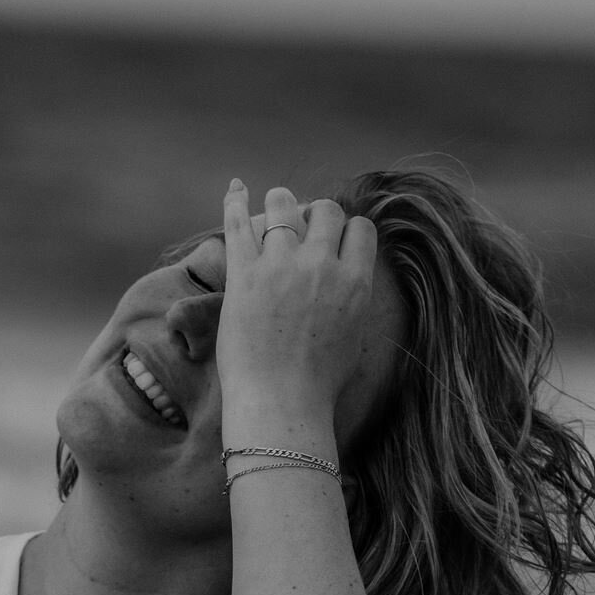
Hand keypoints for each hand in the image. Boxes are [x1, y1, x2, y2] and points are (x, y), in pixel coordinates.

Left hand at [217, 181, 377, 424]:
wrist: (282, 405)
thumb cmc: (319, 385)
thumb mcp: (355, 339)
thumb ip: (355, 301)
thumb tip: (351, 282)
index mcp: (355, 282)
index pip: (360, 228)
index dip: (347, 231)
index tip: (335, 242)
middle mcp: (321, 265)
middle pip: (326, 210)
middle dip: (316, 216)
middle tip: (304, 231)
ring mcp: (281, 266)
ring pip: (283, 205)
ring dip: (280, 204)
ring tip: (273, 212)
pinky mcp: (244, 274)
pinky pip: (238, 223)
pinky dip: (235, 202)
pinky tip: (234, 189)